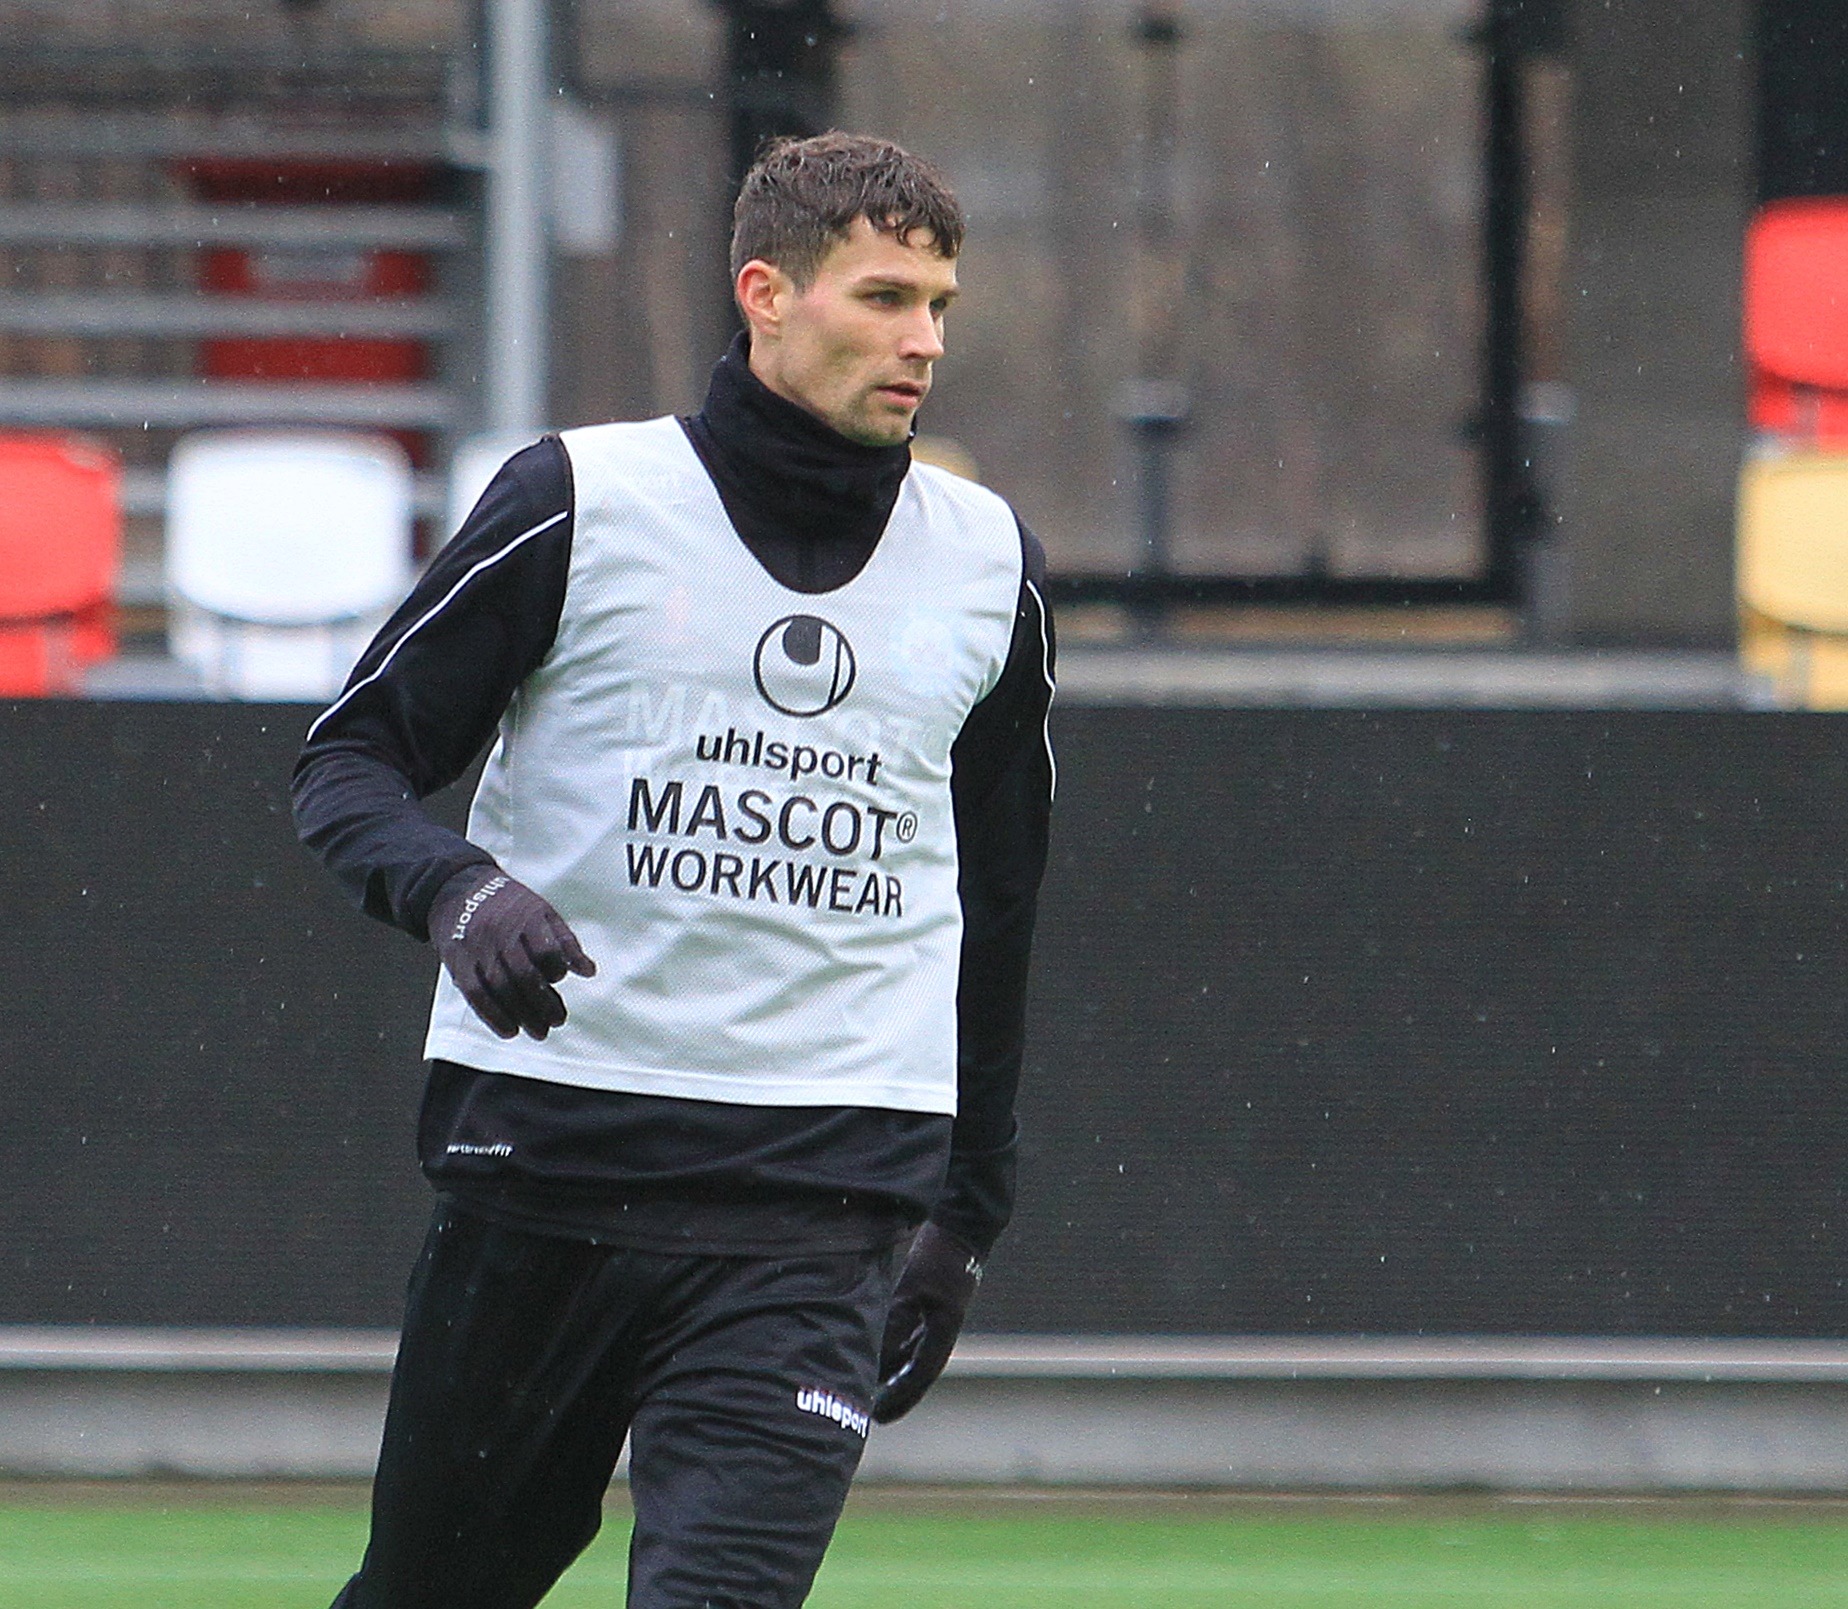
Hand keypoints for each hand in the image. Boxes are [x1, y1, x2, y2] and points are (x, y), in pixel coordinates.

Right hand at [427, 867, 596, 1040]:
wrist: (460, 890)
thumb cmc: (510, 905)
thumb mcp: (541, 911)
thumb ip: (565, 941)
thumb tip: (589, 972)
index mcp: (526, 917)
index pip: (545, 949)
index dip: (556, 969)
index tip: (558, 979)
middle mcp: (500, 933)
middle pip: (524, 974)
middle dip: (543, 1003)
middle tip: (557, 1021)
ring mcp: (478, 949)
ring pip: (501, 988)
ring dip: (522, 1015)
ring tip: (540, 1032)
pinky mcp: (459, 963)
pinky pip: (476, 995)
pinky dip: (493, 1016)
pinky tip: (510, 1030)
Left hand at [872, 1221, 982, 1424]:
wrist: (960, 1229)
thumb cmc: (939, 1257)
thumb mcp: (914, 1289)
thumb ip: (897, 1321)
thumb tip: (879, 1354)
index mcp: (943, 1331)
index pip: (919, 1375)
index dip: (900, 1399)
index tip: (879, 1417)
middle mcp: (940, 1331)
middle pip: (916, 1372)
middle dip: (895, 1394)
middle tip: (871, 1414)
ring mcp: (936, 1319)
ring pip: (911, 1356)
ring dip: (892, 1373)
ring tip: (869, 1389)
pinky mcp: (928, 1305)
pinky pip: (909, 1337)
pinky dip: (894, 1350)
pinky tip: (878, 1354)